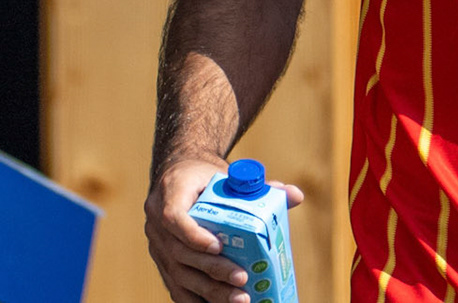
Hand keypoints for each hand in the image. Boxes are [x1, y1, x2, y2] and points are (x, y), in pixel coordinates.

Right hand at [145, 157, 304, 302]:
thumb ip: (258, 186)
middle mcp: (156, 224)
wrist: (179, 178)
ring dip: (208, 290)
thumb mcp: (228, 175)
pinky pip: (175, 285)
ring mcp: (156, 246)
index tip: (218, 247)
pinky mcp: (161, 263)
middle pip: (180, 253)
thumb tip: (295, 196)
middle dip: (212, 269)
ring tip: (239, 299)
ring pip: (178, 274)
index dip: (194, 235)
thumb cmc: (206, 177)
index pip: (174, 217)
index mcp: (170, 194)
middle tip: (241, 280)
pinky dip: (195, 298)